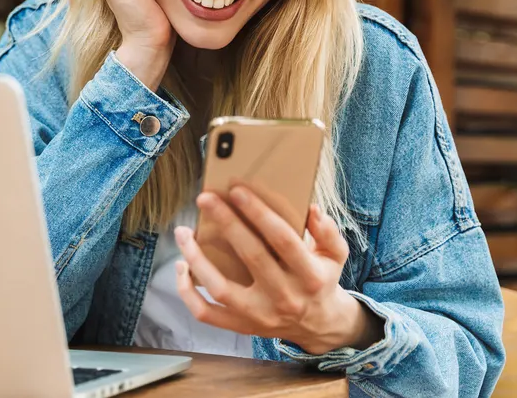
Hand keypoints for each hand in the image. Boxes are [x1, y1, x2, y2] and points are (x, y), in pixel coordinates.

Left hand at [173, 186, 382, 354]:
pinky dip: (188, 292)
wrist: (317, 325)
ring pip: (220, 288)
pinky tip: (181, 266)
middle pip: (250, 256)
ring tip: (183, 232)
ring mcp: (260, 316)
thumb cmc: (321, 279)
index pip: (283, 239)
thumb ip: (327, 231)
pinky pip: (206, 314)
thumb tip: (312, 210)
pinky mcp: (241, 327)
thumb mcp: (335, 255)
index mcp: (310, 276)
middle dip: (226, 223)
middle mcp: (285, 297)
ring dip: (197, 258)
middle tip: (205, 198)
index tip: (237, 190)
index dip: (259, 213)